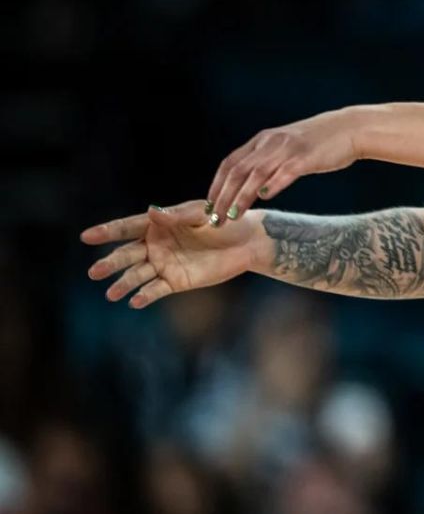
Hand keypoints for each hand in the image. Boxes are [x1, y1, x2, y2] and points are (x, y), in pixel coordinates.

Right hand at [80, 202, 264, 308]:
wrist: (247, 242)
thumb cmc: (224, 221)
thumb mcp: (202, 215)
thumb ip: (177, 216)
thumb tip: (151, 211)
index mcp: (157, 225)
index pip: (127, 228)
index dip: (107, 232)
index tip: (86, 236)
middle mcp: (154, 246)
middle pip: (127, 255)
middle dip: (110, 263)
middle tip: (94, 272)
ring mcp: (163, 265)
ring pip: (137, 275)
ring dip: (124, 284)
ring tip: (111, 293)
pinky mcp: (175, 282)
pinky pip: (156, 290)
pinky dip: (145, 296)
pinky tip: (135, 301)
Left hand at [207, 108, 360, 222]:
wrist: (350, 129)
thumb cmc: (320, 142)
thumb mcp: (286, 146)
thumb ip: (268, 160)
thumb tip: (252, 185)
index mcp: (263, 140)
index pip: (229, 163)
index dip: (216, 185)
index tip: (209, 206)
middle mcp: (270, 142)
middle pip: (237, 171)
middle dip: (223, 197)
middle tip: (215, 218)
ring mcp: (287, 149)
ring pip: (255, 174)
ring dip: (241, 197)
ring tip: (232, 216)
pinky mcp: (305, 157)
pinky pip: (284, 172)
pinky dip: (271, 185)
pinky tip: (263, 198)